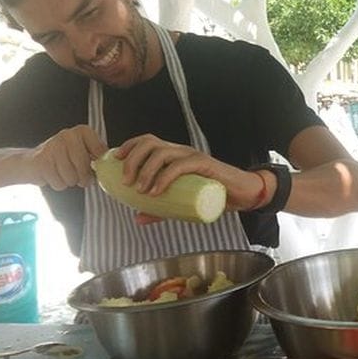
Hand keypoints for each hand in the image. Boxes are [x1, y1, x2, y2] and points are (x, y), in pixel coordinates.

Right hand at [27, 125, 106, 189]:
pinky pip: (59, 183)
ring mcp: (53, 146)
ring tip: (64, 173)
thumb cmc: (65, 159)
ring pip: (72, 177)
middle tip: (80, 178)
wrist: (33, 162)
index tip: (93, 168)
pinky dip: (58, 184)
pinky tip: (53, 175)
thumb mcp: (84, 152)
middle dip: (83, 178)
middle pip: (85, 167)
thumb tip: (116, 165)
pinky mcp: (41, 160)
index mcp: (83, 132)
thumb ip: (99, 156)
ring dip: (70, 181)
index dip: (98, 166)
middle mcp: (68, 135)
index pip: (100, 152)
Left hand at [116, 134, 267, 209]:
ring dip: (145, 169)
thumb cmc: (213, 196)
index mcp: (174, 155)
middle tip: (125, 182)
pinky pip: (180, 165)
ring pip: (161, 152)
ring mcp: (192, 156)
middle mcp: (181, 151)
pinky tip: (156, 191)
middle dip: (132, 159)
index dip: (128, 147)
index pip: (146, 141)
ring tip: (139, 189)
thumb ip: (161, 210)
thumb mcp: (181, 204)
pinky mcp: (204, 165)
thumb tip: (137, 217)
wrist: (242, 194)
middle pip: (149, 143)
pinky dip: (164, 177)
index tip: (114, 163)